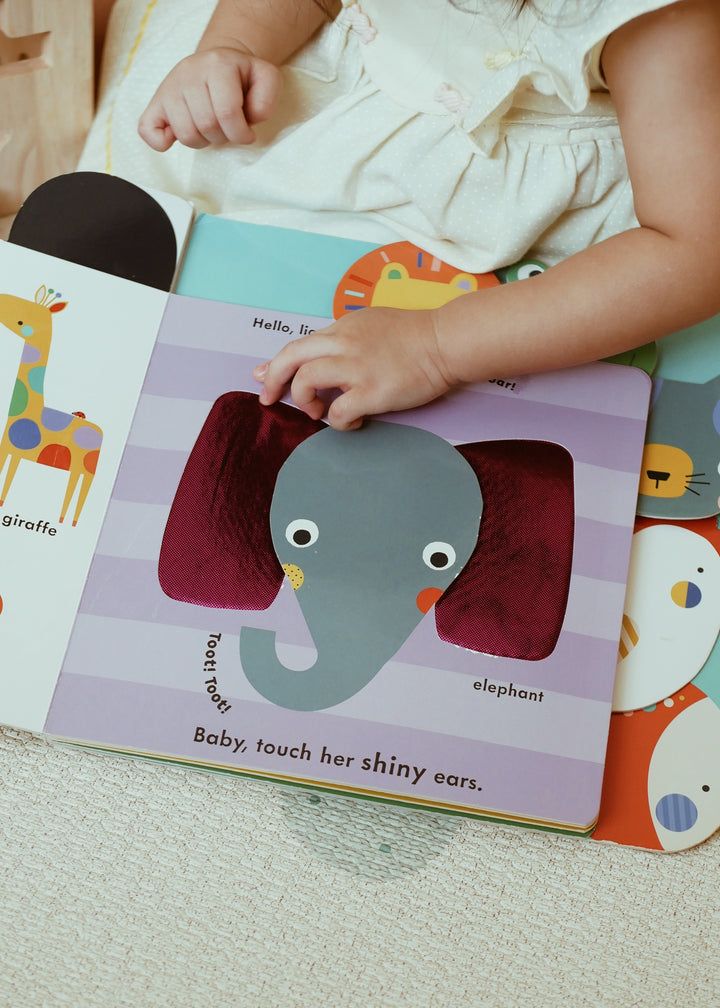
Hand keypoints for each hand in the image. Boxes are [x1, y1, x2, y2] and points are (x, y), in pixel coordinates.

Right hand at [138, 46, 281, 150]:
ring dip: (202, 141)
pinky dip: (161, 142)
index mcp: (217, 65)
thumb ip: (266, 100)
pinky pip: (147, 130)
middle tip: (227, 128)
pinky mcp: (155, 102)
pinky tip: (175, 136)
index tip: (246, 134)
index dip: (241, 134)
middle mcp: (188, 72)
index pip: (227, 114)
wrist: (218, 61)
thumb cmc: (242, 78)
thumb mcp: (266, 79)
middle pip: (206, 126)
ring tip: (210, 128)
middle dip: (223, 137)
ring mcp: (169, 87)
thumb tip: (246, 120)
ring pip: (185, 134)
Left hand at [253, 307, 455, 429]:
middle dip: (273, 380)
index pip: (299, 344)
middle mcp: (344, 344)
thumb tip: (321, 357)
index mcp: (343, 329)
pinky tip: (352, 421)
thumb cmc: (415, 336)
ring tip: (318, 411)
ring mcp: (357, 367)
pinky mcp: (372, 391)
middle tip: (270, 399)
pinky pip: (337, 412)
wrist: (446, 342)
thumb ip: (344, 339)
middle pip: (290, 357)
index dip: (276, 364)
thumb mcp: (371, 325)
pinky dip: (337, 422)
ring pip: (306, 381)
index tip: (263, 377)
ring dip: (304, 400)